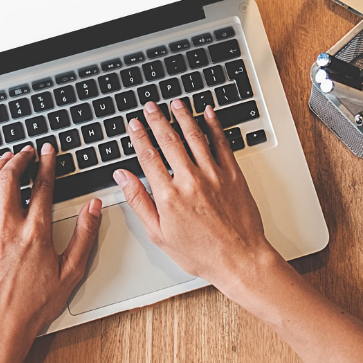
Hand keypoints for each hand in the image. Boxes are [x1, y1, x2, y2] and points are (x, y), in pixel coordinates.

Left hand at [0, 145, 101, 362]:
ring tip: (7, 159)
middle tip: (27, 151)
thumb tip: (93, 208)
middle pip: (9, 178)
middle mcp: (7, 229)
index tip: (49, 151)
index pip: (41, 186)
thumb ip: (84, 236)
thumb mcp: (71, 273)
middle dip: (19, 158)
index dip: (47, 163)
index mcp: (35, 234)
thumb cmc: (33, 307)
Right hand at [114, 100, 276, 295]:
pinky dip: (214, 126)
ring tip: (175, 103)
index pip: (148, 157)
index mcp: (168, 196)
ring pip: (195, 136)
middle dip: (157, 120)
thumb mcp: (159, 234)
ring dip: (183, 116)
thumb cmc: (201, 253)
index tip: (134, 125)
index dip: (139, 137)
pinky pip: (222, 143)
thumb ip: (139, 201)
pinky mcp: (233, 174)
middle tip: (150, 107)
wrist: (239, 258)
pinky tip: (208, 114)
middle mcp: (190, 180)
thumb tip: (123, 177)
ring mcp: (214, 174)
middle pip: (169, 140)